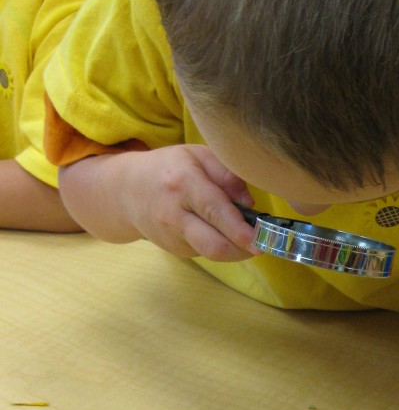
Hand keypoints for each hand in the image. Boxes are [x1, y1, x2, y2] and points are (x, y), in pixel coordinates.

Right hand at [78, 144, 257, 258]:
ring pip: (211, 253)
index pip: (214, 210)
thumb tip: (251, 203)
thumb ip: (228, 173)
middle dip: (242, 250)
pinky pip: (205, 252)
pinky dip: (220, 245)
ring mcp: (172, 236)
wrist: (126, 191)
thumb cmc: (170, 168)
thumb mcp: (198, 155)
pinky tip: (219, 230)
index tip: (259, 238)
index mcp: (183, 183)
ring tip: (244, 235)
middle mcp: (174, 213)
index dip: (239, 229)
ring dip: (235, 250)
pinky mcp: (175, 250)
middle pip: (213, 245)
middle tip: (261, 243)